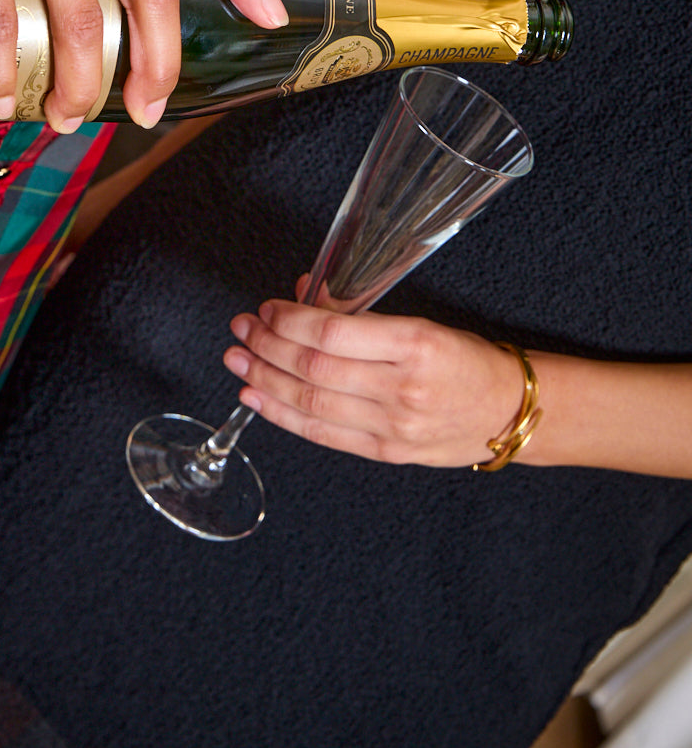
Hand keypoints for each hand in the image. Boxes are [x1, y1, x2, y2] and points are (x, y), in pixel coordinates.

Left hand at [224, 295, 524, 465]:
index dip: (289, 321)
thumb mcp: (421, 324)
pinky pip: (322, 434)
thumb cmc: (466, 361)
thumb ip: (359, 315)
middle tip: (241, 329)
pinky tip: (255, 398)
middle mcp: (403, 387)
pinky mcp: (386, 453)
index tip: (267, 309)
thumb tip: (305, 294)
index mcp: (416, 344)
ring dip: (264, 379)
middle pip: (314, 368)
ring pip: (310, 402)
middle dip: (266, 346)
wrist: (509, 412)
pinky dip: (282, 415)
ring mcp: (393, 426)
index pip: (333, 333)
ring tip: (237, 361)